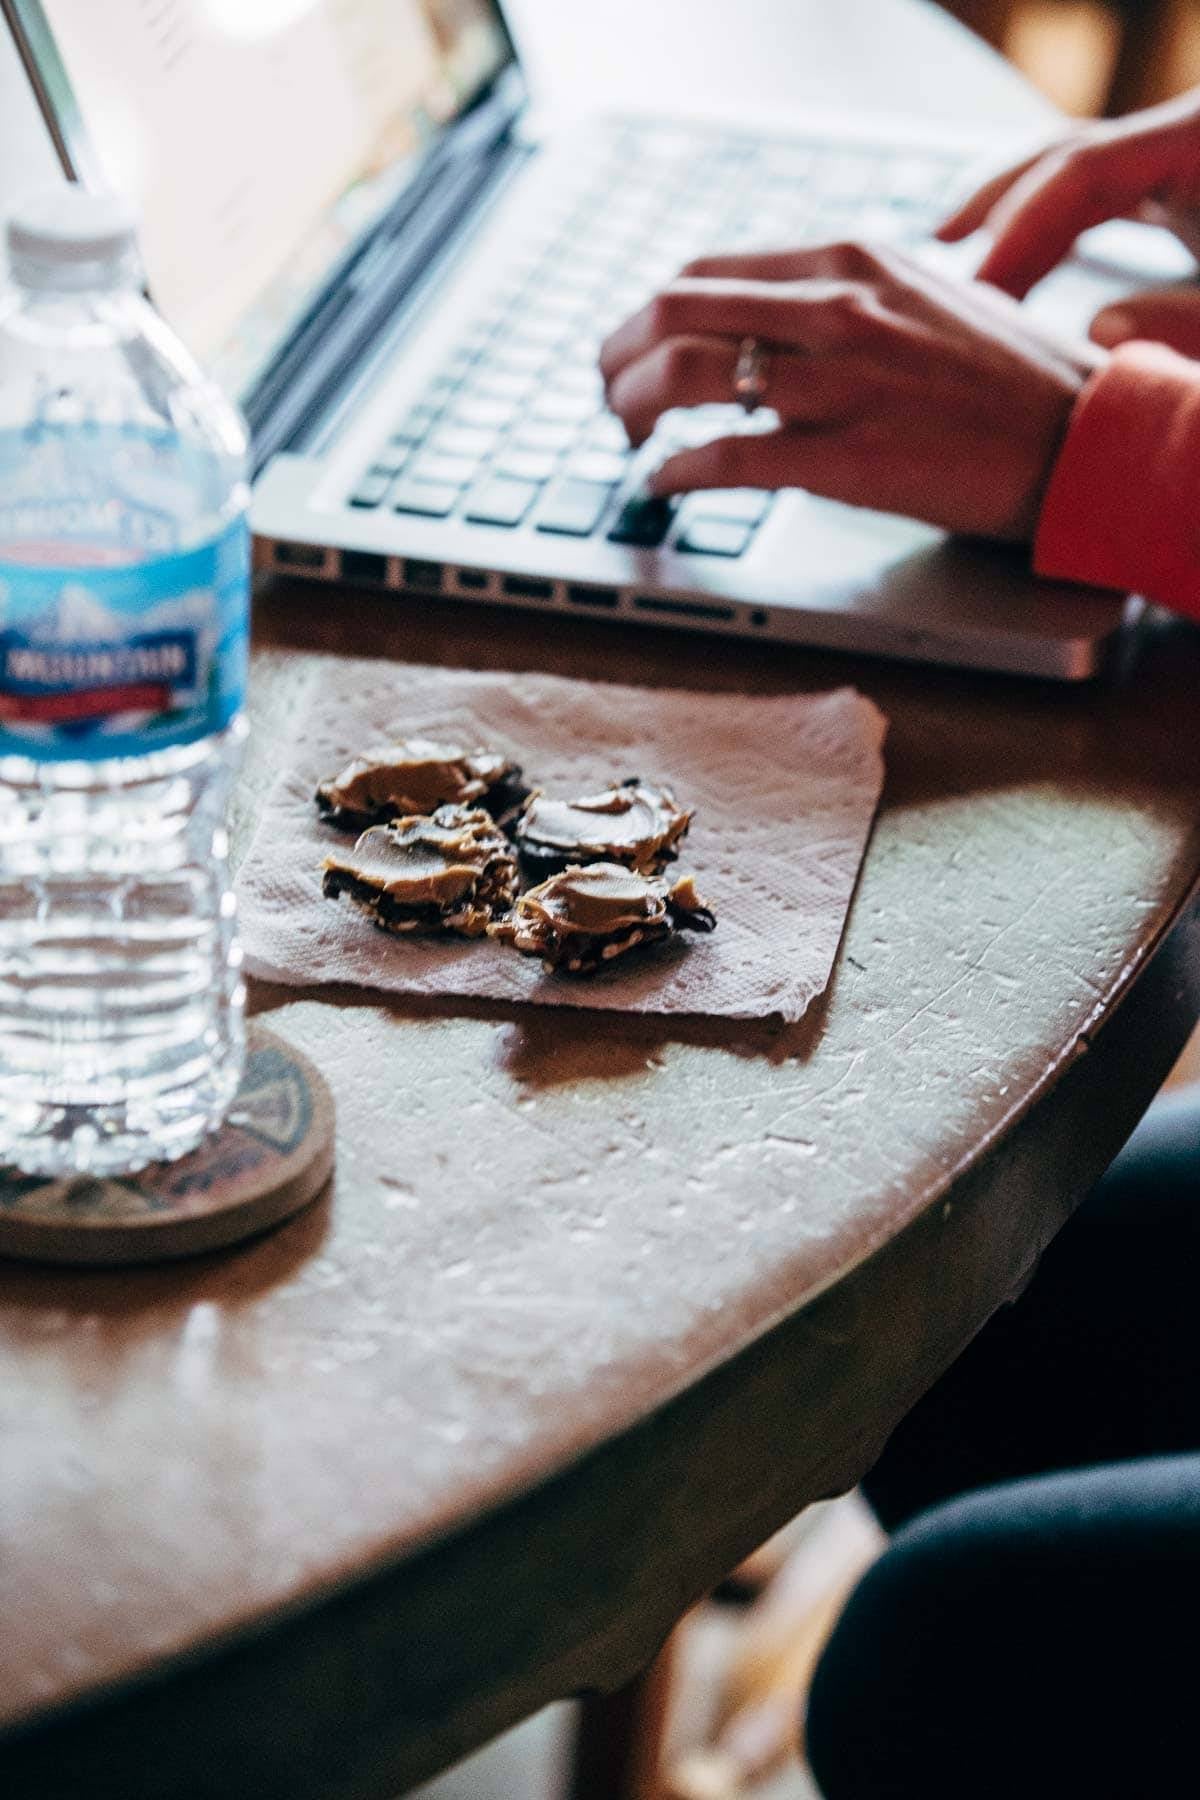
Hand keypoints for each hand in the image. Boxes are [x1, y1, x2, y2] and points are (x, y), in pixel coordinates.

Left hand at [599, 243, 1099, 541]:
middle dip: (619, 357)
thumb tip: (760, 317)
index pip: (702, 271)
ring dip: (633, 411)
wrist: (1078, 435)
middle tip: (609, 396)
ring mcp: (838, 382)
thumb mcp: (918, 294)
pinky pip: (726, 456)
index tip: (633, 348)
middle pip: (674, 312)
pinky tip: (663, 483)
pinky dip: (676, 471)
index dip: (648, 315)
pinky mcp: (845, 457)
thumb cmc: (1002, 376)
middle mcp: (834, 308)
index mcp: (846, 260)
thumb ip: (839, 296)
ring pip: (686, 377)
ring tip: (627, 439)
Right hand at [938, 90, 1199, 300]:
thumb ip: (1179, 320)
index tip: (976, 285)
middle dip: (999, 202)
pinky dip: (1057, 232)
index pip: (1081, 168)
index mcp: (1198, 140)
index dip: (1018, 224)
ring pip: (1079, 174)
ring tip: (965, 259)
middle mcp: (1179, 135)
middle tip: (941, 245)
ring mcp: (1176, 155)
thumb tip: (1097, 328)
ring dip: (1019, 219)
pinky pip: (1104, 196)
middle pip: (1068, 154)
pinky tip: (1021, 267)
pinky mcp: (1179, 181)